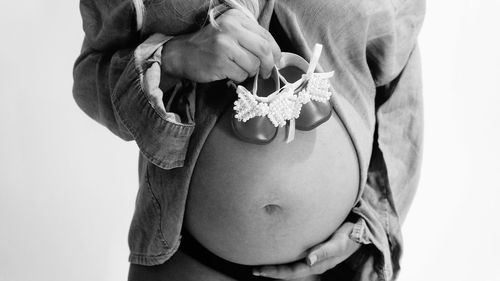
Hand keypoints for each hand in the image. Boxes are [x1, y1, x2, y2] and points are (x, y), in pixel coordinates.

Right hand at [161, 8, 280, 82]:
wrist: (182, 54)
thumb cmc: (210, 46)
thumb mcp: (230, 33)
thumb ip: (251, 39)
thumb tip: (275, 56)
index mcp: (237, 19)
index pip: (266, 36)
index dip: (275, 51)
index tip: (275, 61)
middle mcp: (231, 29)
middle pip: (264, 50)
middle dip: (269, 65)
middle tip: (267, 73)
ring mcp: (224, 45)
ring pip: (253, 65)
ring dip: (250, 72)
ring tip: (239, 69)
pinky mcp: (220, 62)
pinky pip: (241, 75)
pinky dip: (239, 78)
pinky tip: (229, 73)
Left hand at [252, 222, 360, 279]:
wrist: (362, 230)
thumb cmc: (351, 235)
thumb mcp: (340, 243)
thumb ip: (325, 251)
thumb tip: (309, 261)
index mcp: (318, 263)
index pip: (292, 271)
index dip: (275, 272)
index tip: (259, 270)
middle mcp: (315, 263)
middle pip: (289, 271)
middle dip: (272, 271)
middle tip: (254, 269)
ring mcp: (315, 258)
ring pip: (292, 266)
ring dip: (277, 266)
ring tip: (261, 265)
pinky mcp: (315, 250)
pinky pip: (297, 259)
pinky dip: (285, 259)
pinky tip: (278, 254)